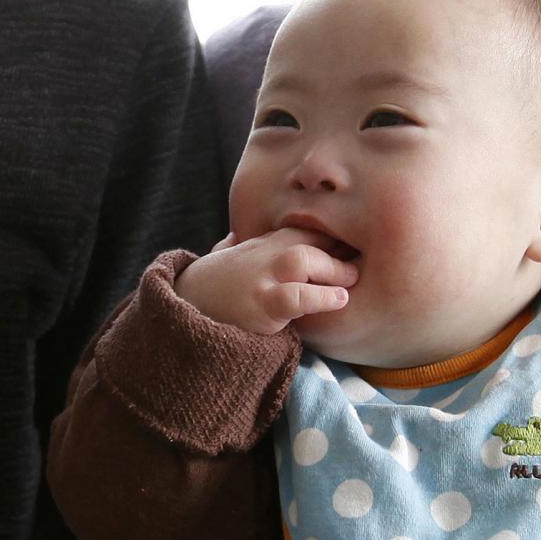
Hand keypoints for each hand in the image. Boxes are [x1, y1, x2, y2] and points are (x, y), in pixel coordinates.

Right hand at [177, 227, 356, 334]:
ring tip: (349, 283)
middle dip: (339, 250)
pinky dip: (321, 297)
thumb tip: (234, 235)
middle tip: (360, 265)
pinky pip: (296, 296)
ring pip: (303, 260)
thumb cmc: (207, 288)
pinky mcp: (260, 305)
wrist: (180, 310)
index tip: (356, 246)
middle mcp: (262, 254)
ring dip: (331, 270)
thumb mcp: (224, 259)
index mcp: (261, 242)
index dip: (335, 236)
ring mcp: (260, 278)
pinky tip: (338, 301)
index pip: (306, 228)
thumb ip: (236, 245)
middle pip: (308, 238)